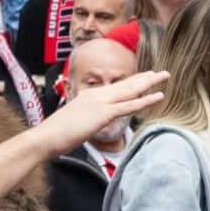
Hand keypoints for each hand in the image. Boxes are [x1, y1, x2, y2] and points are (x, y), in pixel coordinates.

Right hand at [45, 69, 168, 146]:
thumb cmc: (54, 135)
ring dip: (149, 83)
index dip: (129, 82)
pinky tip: (159, 95)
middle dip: (143, 78)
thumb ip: (83, 122)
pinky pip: (130, 105)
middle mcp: (95, 95)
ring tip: (164, 76)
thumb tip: (85, 127)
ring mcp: (100, 103)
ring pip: (130, 90)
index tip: (142, 77)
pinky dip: (146, 99)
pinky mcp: (104, 113)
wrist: (45, 137)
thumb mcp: (71, 124)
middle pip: (124, 85)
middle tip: (159, 73)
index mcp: (87, 97)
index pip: (114, 88)